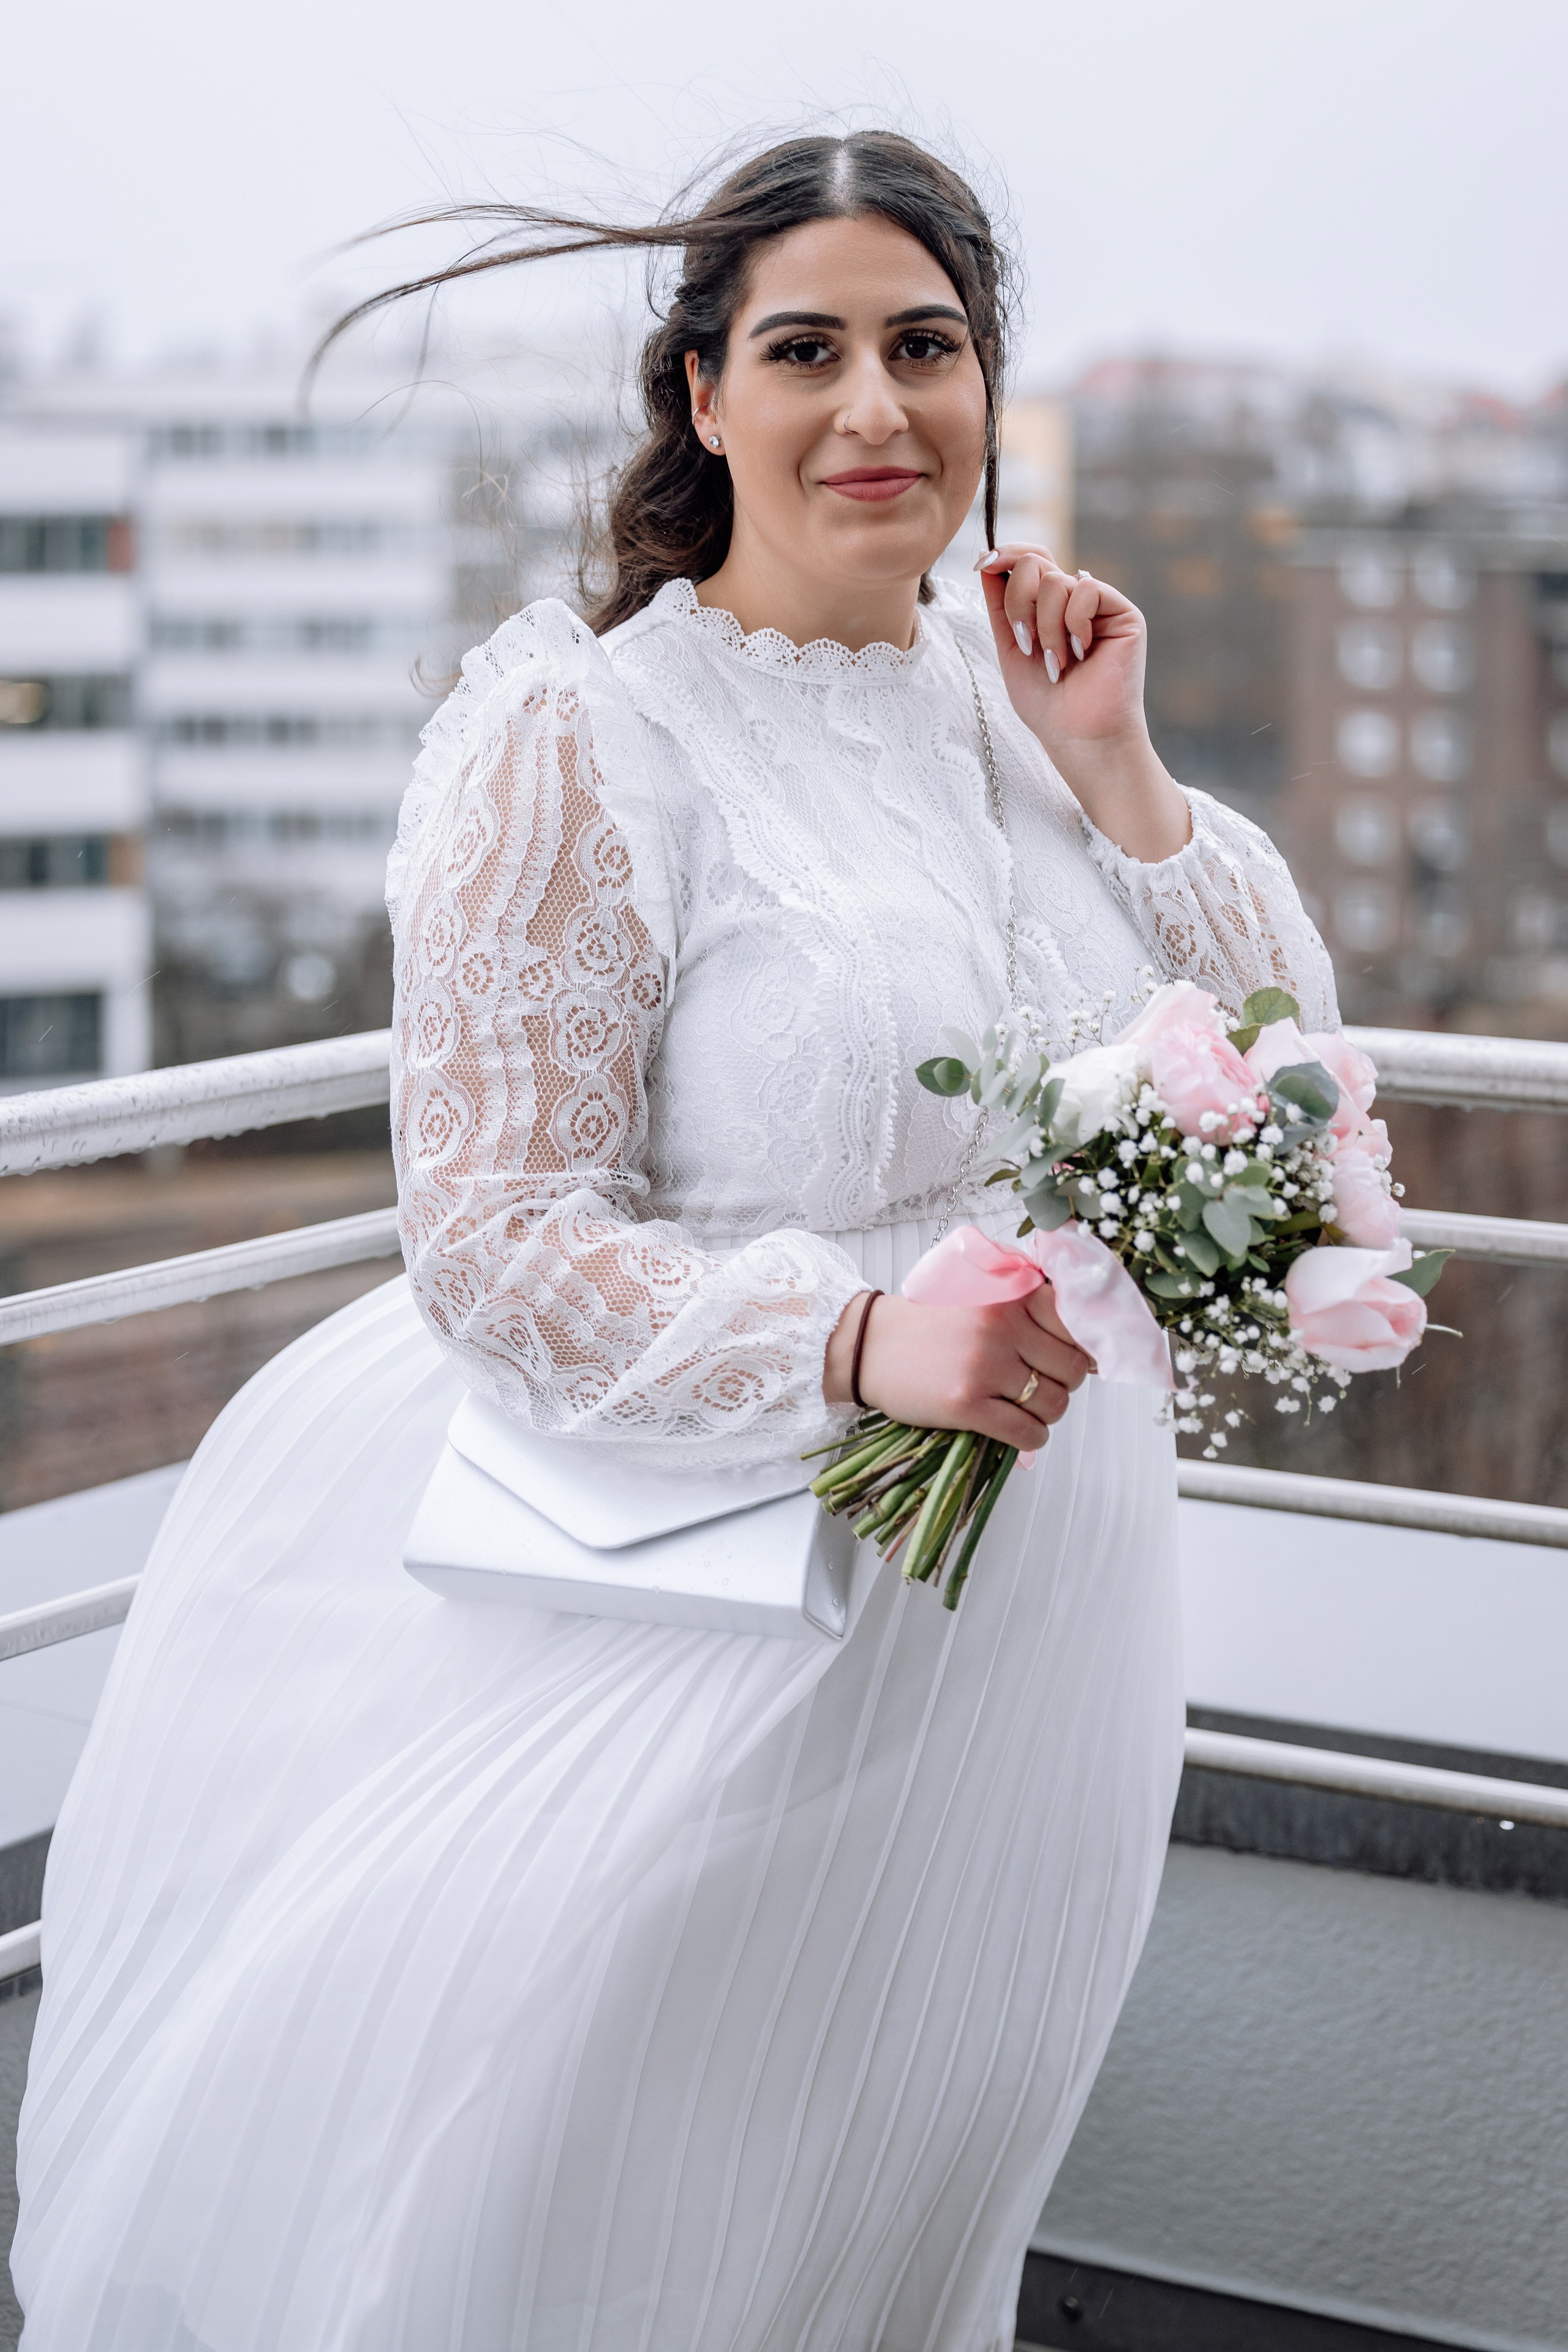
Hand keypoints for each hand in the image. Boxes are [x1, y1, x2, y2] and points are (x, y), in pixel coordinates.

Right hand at [823, 1286, 1093, 1450]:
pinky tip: (1018, 1430)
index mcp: (1008, 1296)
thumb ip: (1025, 1310)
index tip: (1070, 1358)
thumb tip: (1085, 1349)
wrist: (869, 1346)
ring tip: (1024, 1408)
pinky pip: (1026, 1432)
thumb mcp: (979, 1297)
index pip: (1075, 1324)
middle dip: (1063, 1384)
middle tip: (1042, 1386)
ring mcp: (984, 1366)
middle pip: (1071, 1369)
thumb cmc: (928, 1326)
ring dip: (1046, 1413)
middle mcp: (1001, 1327)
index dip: (1080, 1347)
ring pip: (1053, 1403)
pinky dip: (1032, 1437)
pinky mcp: (966, 1404)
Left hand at [976, 544, 1190, 863]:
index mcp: (1049, 606)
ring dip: (1046, 627)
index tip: (983, 564)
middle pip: (1037, 562)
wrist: (1078, 737)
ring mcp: (1100, 606)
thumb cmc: (1047, 703)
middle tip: (1026, 644)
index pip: (1031, 559)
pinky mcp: (1123, 613)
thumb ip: (1001, 605)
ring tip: (1056, 664)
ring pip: (1057, 581)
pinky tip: (1082, 652)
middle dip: (1019, 603)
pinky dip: (1073, 623)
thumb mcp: (1010, 648)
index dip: (1007, 554)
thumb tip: (986, 558)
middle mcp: (1075, 600)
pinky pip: (1086, 589)